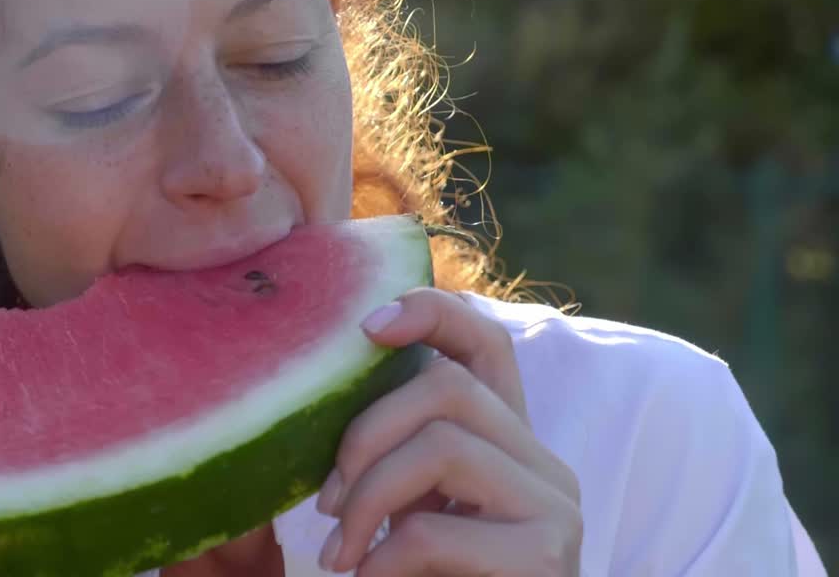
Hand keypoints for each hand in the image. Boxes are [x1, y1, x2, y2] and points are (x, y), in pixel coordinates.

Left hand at [315, 288, 582, 575]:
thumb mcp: (406, 513)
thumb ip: (389, 465)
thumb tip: (312, 408)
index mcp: (505, 442)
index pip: (486, 342)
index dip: (431, 313)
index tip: (365, 327)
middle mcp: (541, 462)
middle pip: (448, 388)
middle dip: (364, 434)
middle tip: (325, 503)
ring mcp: (553, 507)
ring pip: (443, 443)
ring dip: (367, 497)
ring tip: (340, 552)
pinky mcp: (546, 558)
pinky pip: (435, 530)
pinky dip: (382, 557)